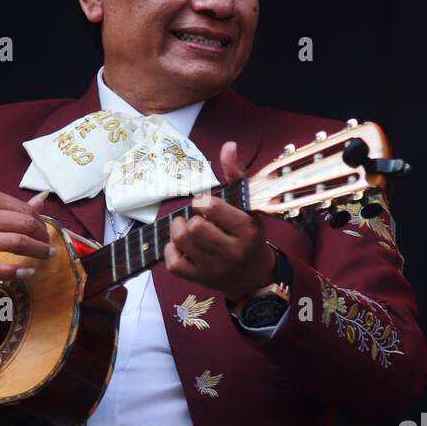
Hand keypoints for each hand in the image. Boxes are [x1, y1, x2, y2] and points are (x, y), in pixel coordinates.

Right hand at [0, 186, 54, 281]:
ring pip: (16, 244)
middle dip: (43, 234)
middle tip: (48, 241)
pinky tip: (26, 273)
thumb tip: (38, 202)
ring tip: (47, 255)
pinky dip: (14, 273)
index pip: (22, 207)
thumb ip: (3, 201)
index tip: (41, 224)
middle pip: (25, 225)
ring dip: (38, 251)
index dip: (38, 217)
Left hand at [163, 141, 274, 300]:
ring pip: (181, 241)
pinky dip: (172, 249)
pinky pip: (172, 262)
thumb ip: (236, 174)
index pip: (211, 209)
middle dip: (191, 217)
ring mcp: (213, 268)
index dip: (202, 202)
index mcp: (246, 231)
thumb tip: (228, 145)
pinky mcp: (198, 279)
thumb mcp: (249, 205)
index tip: (206, 205)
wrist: (254, 276)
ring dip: (179, 229)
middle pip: (193, 227)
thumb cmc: (249, 235)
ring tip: (189, 228)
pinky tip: (183, 246)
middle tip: (198, 218)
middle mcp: (231, 252)